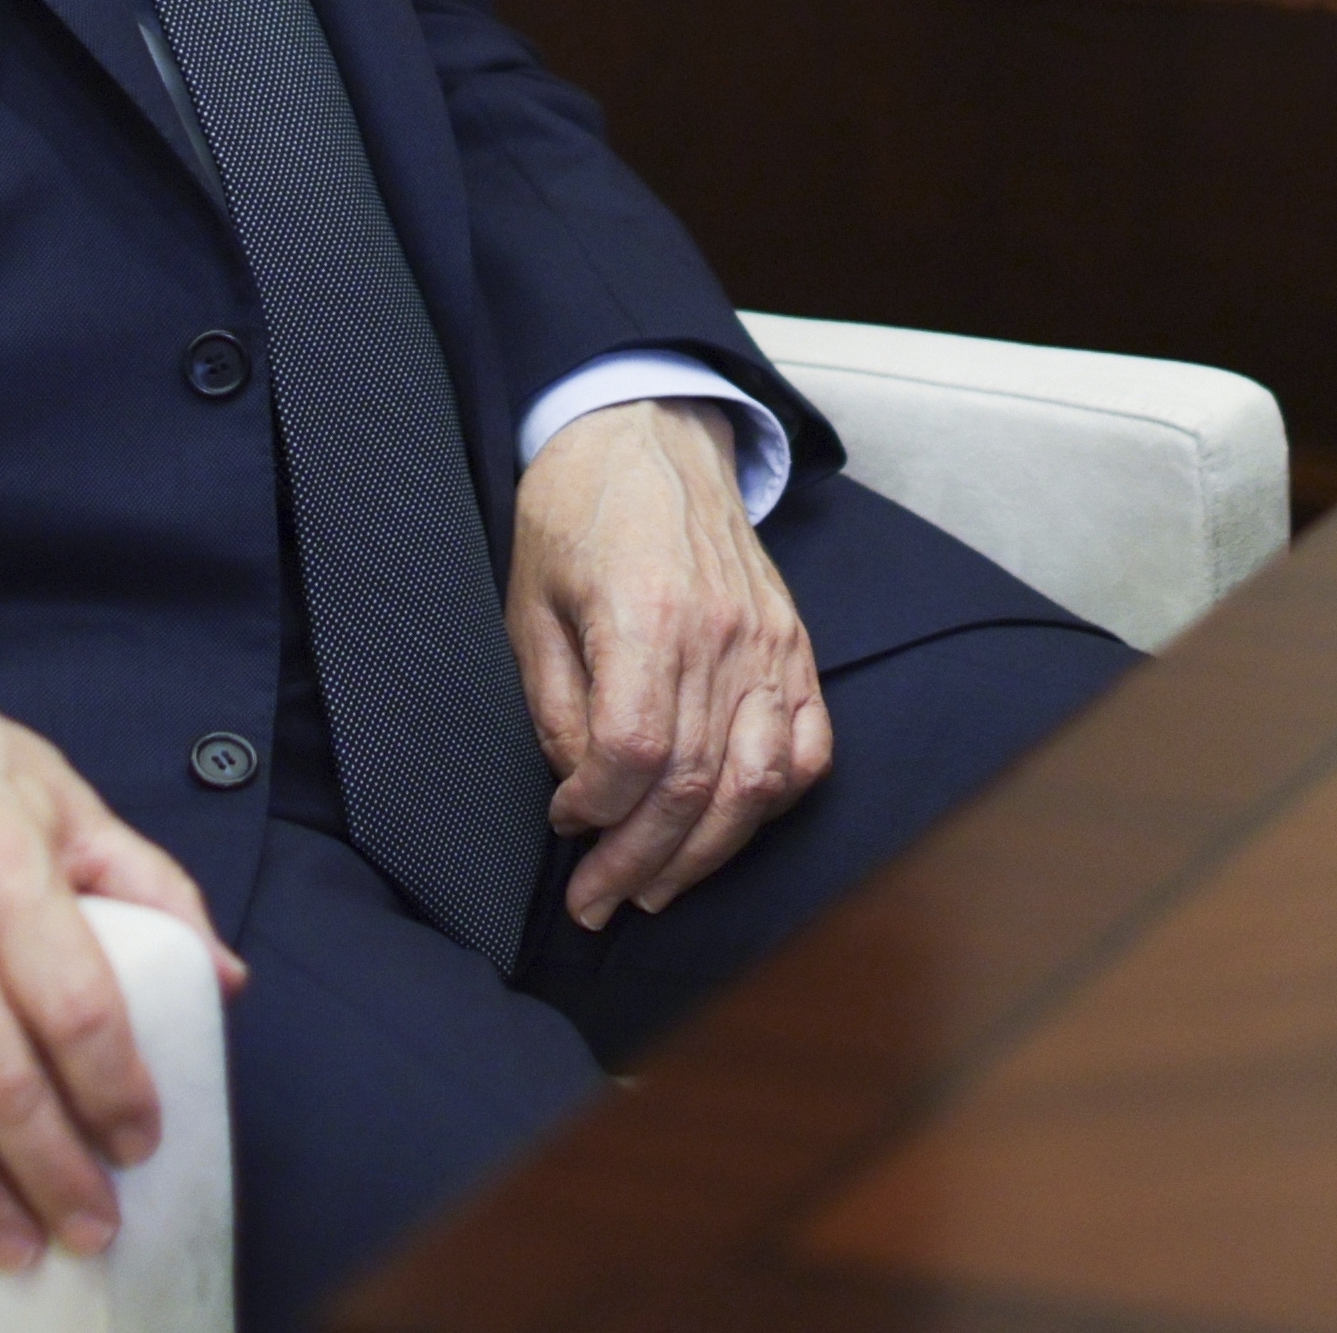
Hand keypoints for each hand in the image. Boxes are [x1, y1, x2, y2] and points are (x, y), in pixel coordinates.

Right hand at [0, 675, 246, 1269]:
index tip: (142, 1139)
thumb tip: (221, 974)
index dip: (117, 1089)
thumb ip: (148, 882)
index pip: (77, 1011)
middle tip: (95, 1224)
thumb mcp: (59, 792)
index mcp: (5, 877)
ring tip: (24, 1245)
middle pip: (5, 1087)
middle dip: (58, 1173)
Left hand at [508, 398, 832, 930]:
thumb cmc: (575, 514)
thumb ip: (556, 704)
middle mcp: (721, 635)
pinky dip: (773, 803)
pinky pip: (808, 749)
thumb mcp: (528, 602)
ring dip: (706, 854)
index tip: (564, 821)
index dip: (594, 810)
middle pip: (695, 785)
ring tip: (656, 888)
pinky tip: (728, 829)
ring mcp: (770, 643)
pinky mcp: (794, 646)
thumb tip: (582, 790)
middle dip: (640, 863)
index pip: (635, 752)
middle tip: (597, 902)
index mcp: (645, 614)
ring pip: (758, 784)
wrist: (648, 434)